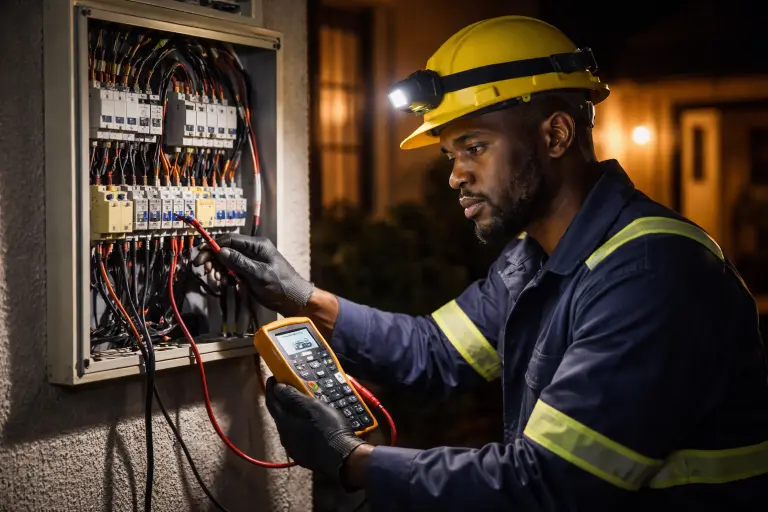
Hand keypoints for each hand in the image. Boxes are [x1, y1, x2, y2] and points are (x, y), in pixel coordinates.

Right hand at [192, 234, 313, 314]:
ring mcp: (251, 261)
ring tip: (217, 278)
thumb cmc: (281, 285)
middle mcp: (253, 250)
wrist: (294, 300)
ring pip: (228, 260)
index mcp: (257, 245)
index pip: (230, 240)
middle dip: (214, 259)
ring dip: (219, 268)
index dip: (213, 246)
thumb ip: (240, 262)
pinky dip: (226, 275)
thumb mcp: (259, 274)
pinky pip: (232, 270)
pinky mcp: (249, 272)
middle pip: (227, 249)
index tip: (201, 256)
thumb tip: (220, 251)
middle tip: (206, 270)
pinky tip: (224, 282)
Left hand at [264, 377, 368, 482]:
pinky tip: (306, 424)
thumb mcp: (313, 407)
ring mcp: (292, 446)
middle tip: (286, 387)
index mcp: (284, 422)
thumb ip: (293, 397)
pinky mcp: (301, 454)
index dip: (271, 388)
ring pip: (286, 425)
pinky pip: (294, 436)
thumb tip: (277, 387)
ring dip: (288, 413)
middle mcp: (284, 435)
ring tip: (299, 404)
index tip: (274, 377)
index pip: (271, 401)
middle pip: (277, 414)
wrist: (341, 458)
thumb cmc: (329, 428)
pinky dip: (296, 425)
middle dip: (279, 400)